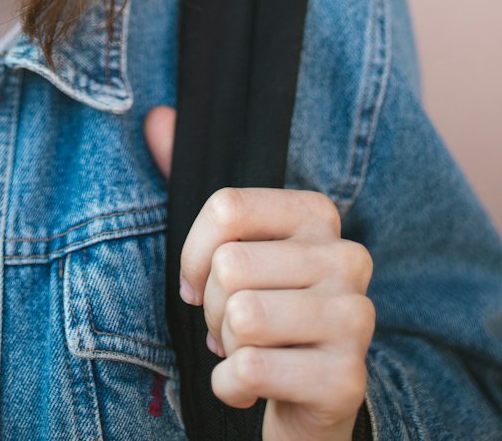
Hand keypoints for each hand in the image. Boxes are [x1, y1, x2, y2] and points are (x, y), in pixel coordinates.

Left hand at [144, 106, 374, 440]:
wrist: (307, 396)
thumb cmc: (260, 306)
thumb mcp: (227, 243)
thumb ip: (189, 175)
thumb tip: (157, 117)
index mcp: (318, 213)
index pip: (227, 209)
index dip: (193, 253)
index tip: (198, 282)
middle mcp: (348, 257)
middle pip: (230, 267)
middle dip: (212, 308)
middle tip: (232, 327)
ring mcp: (355, 319)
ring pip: (241, 317)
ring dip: (225, 346)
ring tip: (248, 350)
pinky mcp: (347, 379)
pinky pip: (250, 370)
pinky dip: (230, 385)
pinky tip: (253, 387)